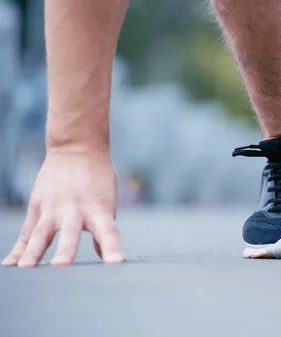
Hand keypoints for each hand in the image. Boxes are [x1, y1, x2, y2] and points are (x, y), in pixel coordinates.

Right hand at [2, 150, 124, 267]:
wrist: (77, 147)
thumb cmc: (98, 179)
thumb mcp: (107, 202)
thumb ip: (104, 231)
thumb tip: (105, 258)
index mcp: (99, 208)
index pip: (109, 232)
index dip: (112, 248)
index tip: (116, 263)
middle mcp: (75, 209)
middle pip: (70, 233)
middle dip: (66, 250)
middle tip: (61, 266)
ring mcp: (53, 207)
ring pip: (41, 233)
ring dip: (34, 252)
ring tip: (26, 268)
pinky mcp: (37, 206)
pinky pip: (26, 232)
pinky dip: (18, 249)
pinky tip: (9, 264)